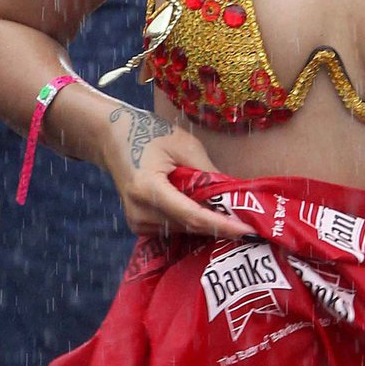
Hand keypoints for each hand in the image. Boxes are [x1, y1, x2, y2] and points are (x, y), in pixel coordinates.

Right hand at [102, 104, 242, 240]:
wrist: (112, 137)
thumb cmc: (149, 134)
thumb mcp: (183, 145)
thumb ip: (207, 172)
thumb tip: (234, 196)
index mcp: (146, 188)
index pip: (191, 215)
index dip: (221, 225)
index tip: (247, 231)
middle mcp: (139, 212)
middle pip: (189, 226)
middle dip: (220, 224)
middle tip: (252, 224)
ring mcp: (137, 222)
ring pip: (183, 230)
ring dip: (207, 223)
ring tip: (233, 215)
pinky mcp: (139, 226)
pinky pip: (174, 229)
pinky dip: (193, 222)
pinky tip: (208, 213)